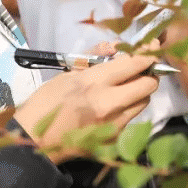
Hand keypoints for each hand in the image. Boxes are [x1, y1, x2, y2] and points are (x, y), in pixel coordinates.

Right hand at [14, 55, 158, 162]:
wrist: (35, 141)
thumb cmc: (45, 102)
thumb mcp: (67, 73)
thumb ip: (94, 59)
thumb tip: (114, 48)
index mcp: (95, 82)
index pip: (136, 63)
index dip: (149, 52)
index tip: (152, 46)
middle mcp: (111, 103)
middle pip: (149, 84)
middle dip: (149, 73)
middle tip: (141, 68)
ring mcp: (115, 124)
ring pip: (143, 102)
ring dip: (139, 91)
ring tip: (125, 86)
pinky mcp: (114, 139)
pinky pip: (130, 117)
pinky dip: (127, 107)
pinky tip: (112, 105)